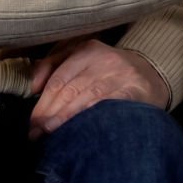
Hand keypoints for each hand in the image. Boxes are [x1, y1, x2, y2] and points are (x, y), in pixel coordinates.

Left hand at [27, 39, 167, 139]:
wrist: (149, 74)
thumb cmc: (106, 70)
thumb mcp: (81, 58)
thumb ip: (53, 65)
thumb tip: (32, 86)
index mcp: (87, 49)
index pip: (59, 78)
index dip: (43, 102)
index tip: (32, 122)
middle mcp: (104, 59)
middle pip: (70, 89)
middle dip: (50, 113)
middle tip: (36, 132)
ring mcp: (120, 74)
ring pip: (87, 98)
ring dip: (66, 118)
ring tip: (51, 133)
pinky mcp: (134, 90)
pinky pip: (110, 105)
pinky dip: (93, 118)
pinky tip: (81, 130)